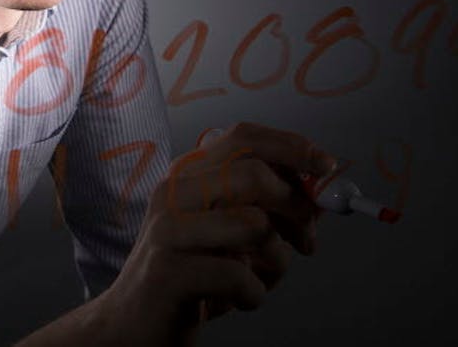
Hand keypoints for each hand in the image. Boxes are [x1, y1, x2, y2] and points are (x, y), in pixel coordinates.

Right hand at [97, 122, 335, 344]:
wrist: (131, 321)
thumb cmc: (185, 273)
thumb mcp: (225, 232)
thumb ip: (266, 208)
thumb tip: (320, 194)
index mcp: (187, 176)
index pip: (243, 137)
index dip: (292, 147)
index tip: (327, 167)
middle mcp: (173, 193)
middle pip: (254, 174)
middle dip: (296, 208)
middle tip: (306, 241)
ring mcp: (168, 231)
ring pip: (254, 225)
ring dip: (276, 261)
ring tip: (261, 277)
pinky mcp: (170, 272)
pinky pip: (241, 276)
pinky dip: (254, 295)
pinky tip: (238, 300)